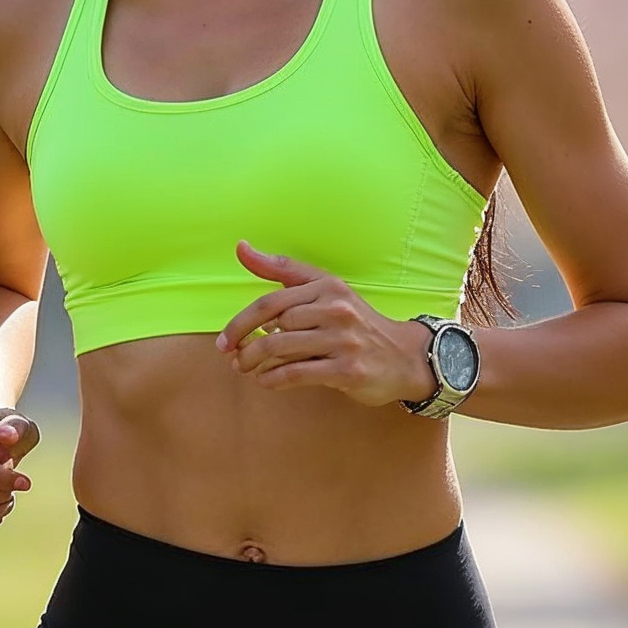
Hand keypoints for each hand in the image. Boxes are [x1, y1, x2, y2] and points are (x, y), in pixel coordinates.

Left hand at [215, 240, 436, 408]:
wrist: (403, 356)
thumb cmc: (355, 322)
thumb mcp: (325, 289)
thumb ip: (283, 270)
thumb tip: (241, 247)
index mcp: (327, 287)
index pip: (271, 302)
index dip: (240, 322)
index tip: (225, 339)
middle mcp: (336, 309)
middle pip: (273, 327)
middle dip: (246, 346)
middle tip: (234, 358)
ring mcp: (343, 340)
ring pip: (282, 349)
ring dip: (255, 363)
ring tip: (246, 369)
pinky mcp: (347, 370)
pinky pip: (297, 373)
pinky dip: (274, 379)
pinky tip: (266, 380)